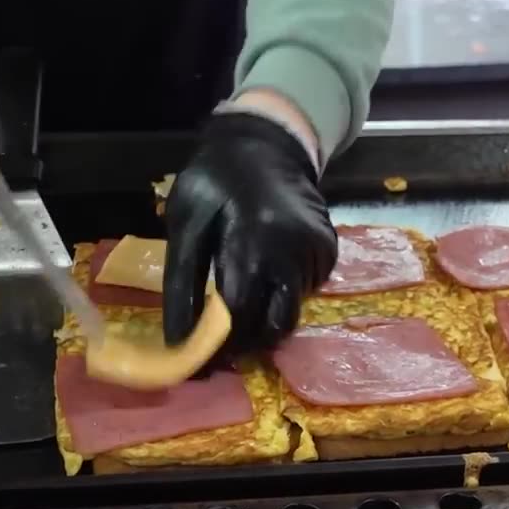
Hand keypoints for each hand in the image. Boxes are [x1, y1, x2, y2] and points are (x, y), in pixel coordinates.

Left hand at [163, 111, 337, 354]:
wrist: (268, 145)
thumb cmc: (216, 180)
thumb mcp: (186, 219)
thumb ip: (183, 279)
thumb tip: (178, 338)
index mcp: (256, 238)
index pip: (240, 311)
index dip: (218, 344)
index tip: (198, 363)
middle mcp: (297, 251)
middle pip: (275, 324)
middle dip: (245, 344)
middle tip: (218, 348)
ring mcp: (319, 253)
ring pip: (291, 313)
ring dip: (262, 323)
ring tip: (236, 313)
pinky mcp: (329, 254)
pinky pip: (303, 295)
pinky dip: (278, 299)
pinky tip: (262, 278)